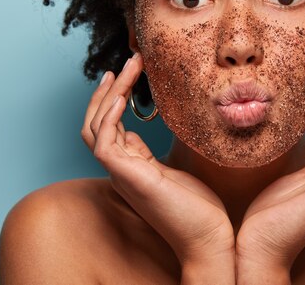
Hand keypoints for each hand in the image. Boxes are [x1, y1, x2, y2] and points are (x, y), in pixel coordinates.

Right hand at [81, 53, 234, 282]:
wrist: (209, 241)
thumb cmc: (197, 209)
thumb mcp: (171, 171)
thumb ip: (150, 154)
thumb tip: (138, 134)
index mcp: (130, 167)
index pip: (108, 128)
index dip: (112, 99)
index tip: (125, 73)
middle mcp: (121, 170)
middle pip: (95, 124)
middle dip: (108, 90)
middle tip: (126, 62)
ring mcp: (123, 174)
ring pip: (96, 128)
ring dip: (110, 94)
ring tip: (127, 68)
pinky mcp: (130, 178)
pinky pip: (104, 143)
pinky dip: (110, 116)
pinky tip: (123, 96)